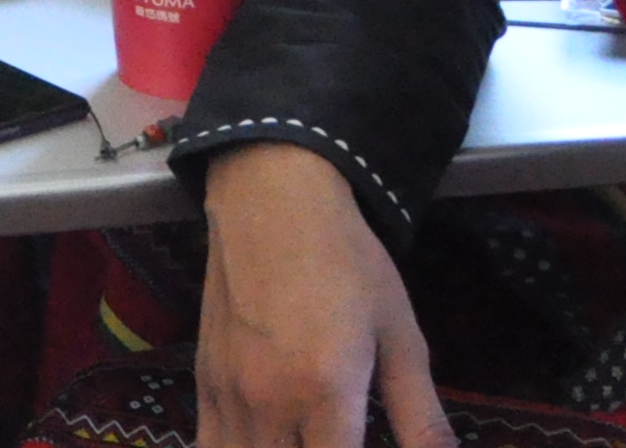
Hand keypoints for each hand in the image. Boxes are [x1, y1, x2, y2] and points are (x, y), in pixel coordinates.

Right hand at [197, 145, 446, 447]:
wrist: (271, 201)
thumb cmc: (349, 264)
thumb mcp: (401, 337)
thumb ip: (422, 416)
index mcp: (324, 395)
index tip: (362, 447)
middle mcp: (267, 404)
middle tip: (337, 443)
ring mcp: (227, 395)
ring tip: (301, 445)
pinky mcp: (203, 380)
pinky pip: (208, 445)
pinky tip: (265, 445)